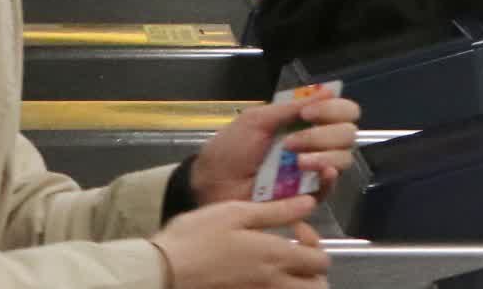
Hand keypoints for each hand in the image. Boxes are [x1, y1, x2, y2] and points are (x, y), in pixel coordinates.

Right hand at [149, 196, 329, 288]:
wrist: (162, 271)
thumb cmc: (197, 236)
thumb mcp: (235, 212)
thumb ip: (277, 211)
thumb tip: (309, 203)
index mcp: (275, 257)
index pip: (320, 261)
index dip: (314, 242)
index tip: (295, 229)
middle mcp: (273, 283)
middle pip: (317, 288)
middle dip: (313, 270)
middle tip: (295, 252)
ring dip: (299, 283)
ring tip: (282, 267)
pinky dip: (277, 288)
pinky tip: (261, 276)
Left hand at [190, 91, 360, 205]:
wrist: (212, 184)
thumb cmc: (231, 149)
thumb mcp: (258, 119)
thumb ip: (293, 107)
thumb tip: (328, 91)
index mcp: (305, 122)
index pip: (341, 111)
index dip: (333, 109)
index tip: (308, 113)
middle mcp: (316, 144)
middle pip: (348, 133)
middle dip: (324, 134)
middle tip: (292, 142)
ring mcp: (314, 171)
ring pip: (344, 158)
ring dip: (323, 154)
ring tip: (296, 162)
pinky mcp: (308, 196)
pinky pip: (331, 186)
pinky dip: (328, 176)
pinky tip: (317, 172)